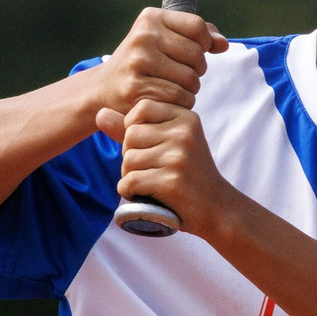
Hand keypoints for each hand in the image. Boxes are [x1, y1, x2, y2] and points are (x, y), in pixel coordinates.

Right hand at [92, 9, 227, 128]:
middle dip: (197, 70)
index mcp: (151, 18)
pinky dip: (180, 103)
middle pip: (197, 55)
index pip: (198, 27)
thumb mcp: (164, 39)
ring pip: (191, 79)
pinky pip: (178, 97)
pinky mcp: (137, 87)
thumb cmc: (143, 62)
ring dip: (190, 89)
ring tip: (174, 87)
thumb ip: (197, 36)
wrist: (104, 88)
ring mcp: (139, 61)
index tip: (195, 53)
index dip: (205, 43)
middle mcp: (144, 36)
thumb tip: (223, 44)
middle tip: (182, 75)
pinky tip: (167, 100)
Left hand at [101, 98, 236, 236]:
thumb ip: (133, 127)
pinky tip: (145, 195)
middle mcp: (184, 133)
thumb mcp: (167, 143)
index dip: (134, 129)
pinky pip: (130, 182)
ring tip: (151, 183)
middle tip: (152, 170)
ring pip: (128, 160)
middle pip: (130, 136)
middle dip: (131, 156)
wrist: (216, 207)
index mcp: (186, 117)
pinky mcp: (172, 181)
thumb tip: (100, 113)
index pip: (140, 108)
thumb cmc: (188, 173)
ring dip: (131, 176)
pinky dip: (130, 192)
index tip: (151, 147)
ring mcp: (179, 157)